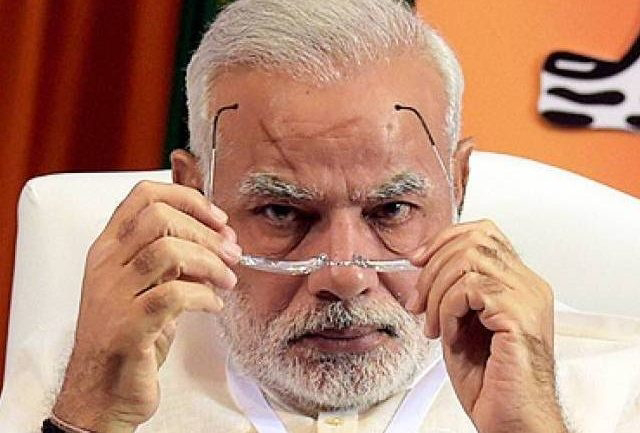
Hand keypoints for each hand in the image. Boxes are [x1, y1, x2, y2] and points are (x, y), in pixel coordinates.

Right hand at [53, 181, 240, 431]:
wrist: (100, 392)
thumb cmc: (130, 337)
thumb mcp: (147, 287)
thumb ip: (173, 260)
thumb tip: (220, 239)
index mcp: (109, 250)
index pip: (143, 196)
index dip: (187, 198)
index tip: (218, 219)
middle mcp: (107, 266)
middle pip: (158, 217)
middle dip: (205, 231)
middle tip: (231, 252)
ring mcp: (114, 295)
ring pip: (168, 251)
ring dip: (210, 262)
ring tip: (227, 281)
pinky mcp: (128, 326)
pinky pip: (175, 294)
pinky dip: (205, 296)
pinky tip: (214, 305)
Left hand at [408, 219, 567, 432]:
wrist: (513, 421)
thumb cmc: (492, 382)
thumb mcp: (463, 325)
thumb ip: (453, 292)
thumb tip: (425, 265)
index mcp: (519, 284)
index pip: (485, 232)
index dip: (445, 239)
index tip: (418, 260)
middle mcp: (529, 286)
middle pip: (474, 239)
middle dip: (433, 267)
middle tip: (419, 302)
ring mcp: (528, 298)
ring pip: (468, 259)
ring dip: (437, 291)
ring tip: (433, 324)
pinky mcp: (519, 316)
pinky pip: (469, 288)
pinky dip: (446, 308)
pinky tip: (447, 333)